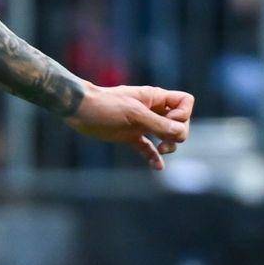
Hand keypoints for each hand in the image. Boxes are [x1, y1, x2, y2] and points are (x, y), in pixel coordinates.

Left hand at [66, 83, 194, 169]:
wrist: (78, 110)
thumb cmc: (105, 106)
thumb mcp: (134, 114)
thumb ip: (158, 124)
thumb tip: (181, 133)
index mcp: (155, 98)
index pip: (185, 102)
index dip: (183, 115)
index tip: (167, 122)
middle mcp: (152, 110)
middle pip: (179, 121)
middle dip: (177, 134)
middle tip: (164, 142)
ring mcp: (141, 123)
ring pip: (167, 136)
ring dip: (169, 146)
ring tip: (160, 151)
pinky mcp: (130, 136)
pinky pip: (148, 147)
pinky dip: (154, 157)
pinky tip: (157, 167)